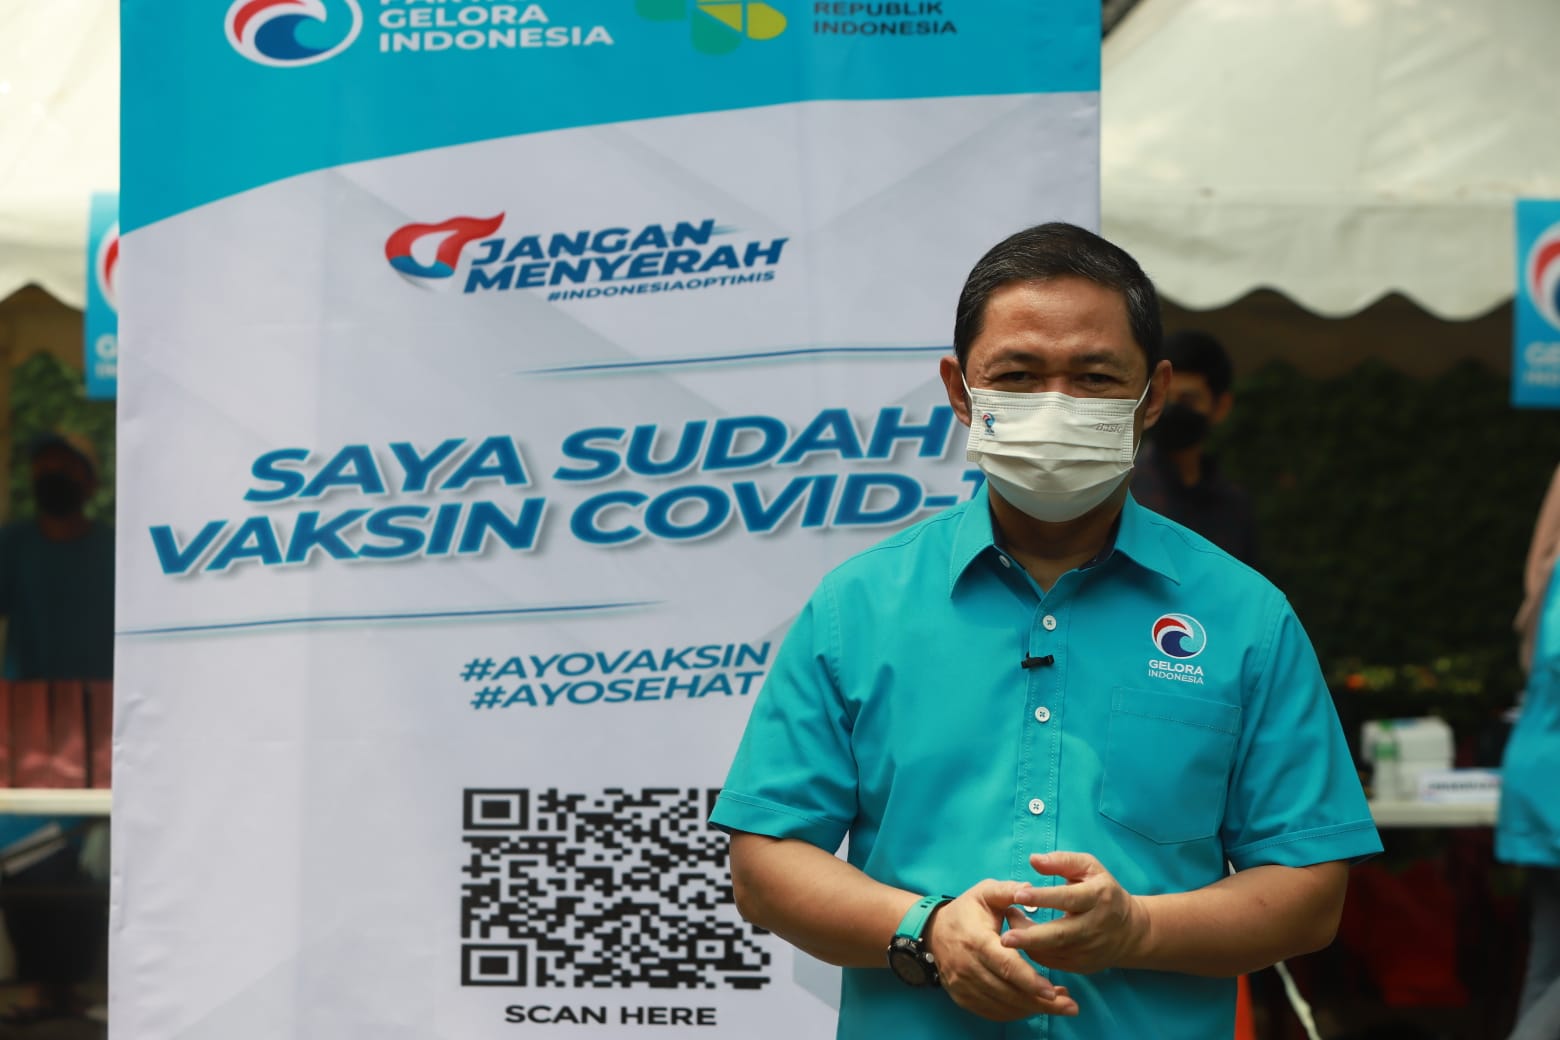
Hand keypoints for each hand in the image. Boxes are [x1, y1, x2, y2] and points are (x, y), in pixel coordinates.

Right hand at [926, 879, 1079, 1020]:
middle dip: (1041, 1002)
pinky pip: (993, 1012)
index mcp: (976, 939)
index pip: (1005, 964)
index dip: (1029, 979)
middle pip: (1008, 991)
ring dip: (1033, 1008)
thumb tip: (1030, 889)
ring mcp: (963, 985)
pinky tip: (1035, 1005)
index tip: (1053, 990)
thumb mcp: (985, 892)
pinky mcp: (963, 997)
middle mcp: (967, 966)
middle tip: (1070, 1006)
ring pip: (1003, 1005)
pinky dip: (1017, 1012)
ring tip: (1060, 1004)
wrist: (932, 932)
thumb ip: (1008, 890)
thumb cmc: (966, 911)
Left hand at [1000, 852, 1148, 974]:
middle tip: (1004, 938)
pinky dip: (1034, 953)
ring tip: (1007, 932)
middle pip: (1060, 934)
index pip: (1068, 898)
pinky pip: (1053, 962)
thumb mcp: (1089, 868)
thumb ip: (1062, 861)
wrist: (1131, 931)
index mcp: (1098, 897)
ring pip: (1053, 951)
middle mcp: (1094, 926)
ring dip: (1027, 944)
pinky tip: (1022, 941)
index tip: (1018, 894)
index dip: (1043, 897)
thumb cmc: (1103, 891)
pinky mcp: (1082, 966)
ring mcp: (1089, 949)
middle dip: (1030, 937)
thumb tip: (1033, 859)